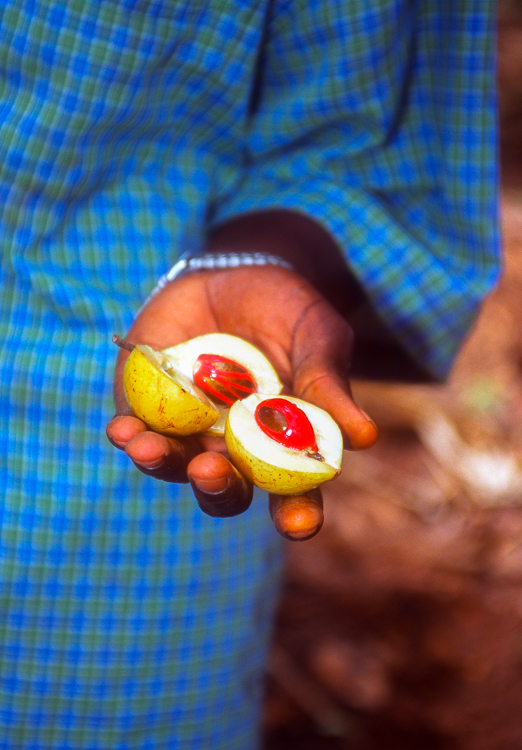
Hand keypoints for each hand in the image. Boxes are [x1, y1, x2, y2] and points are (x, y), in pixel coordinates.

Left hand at [106, 263, 376, 539]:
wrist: (234, 272)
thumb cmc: (288, 310)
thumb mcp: (317, 336)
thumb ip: (327, 383)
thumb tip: (364, 437)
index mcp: (282, 445)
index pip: (294, 493)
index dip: (297, 513)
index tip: (299, 525)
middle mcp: (234, 448)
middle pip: (226, 489)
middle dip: (218, 488)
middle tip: (213, 472)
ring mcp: (188, 430)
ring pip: (174, 465)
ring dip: (162, 463)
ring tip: (150, 449)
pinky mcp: (146, 406)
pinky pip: (134, 431)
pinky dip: (127, 435)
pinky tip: (123, 430)